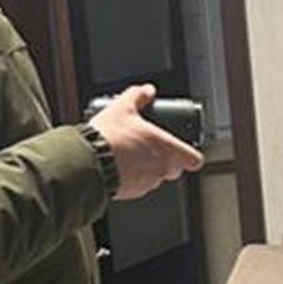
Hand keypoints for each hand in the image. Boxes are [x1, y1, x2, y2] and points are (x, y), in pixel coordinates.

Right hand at [87, 84, 204, 200]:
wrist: (87, 162)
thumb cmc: (109, 138)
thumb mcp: (123, 107)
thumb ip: (138, 96)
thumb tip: (146, 90)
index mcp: (167, 150)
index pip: (195, 160)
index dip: (191, 155)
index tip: (186, 150)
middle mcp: (161, 170)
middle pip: (175, 169)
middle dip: (167, 160)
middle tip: (152, 148)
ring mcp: (147, 184)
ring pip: (156, 178)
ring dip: (149, 168)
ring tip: (132, 155)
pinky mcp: (132, 193)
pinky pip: (139, 186)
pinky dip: (133, 177)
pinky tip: (120, 166)